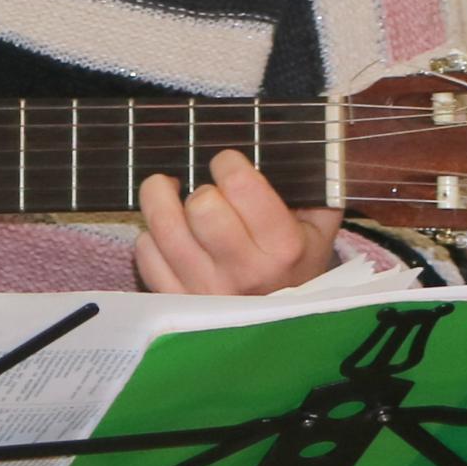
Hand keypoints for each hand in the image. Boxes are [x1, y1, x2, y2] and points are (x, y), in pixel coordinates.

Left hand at [132, 150, 341, 296]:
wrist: (288, 328)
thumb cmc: (298, 264)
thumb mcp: (319, 227)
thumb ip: (315, 184)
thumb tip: (300, 138)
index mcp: (283, 248)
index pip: (241, 185)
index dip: (228, 163)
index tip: (228, 165)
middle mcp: (244, 273)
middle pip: (200, 206)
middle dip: (199, 187)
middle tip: (205, 190)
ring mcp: (206, 292)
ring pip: (163, 227)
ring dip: (160, 198)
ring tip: (168, 191)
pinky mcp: (177, 304)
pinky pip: (147, 255)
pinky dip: (151, 237)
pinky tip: (169, 234)